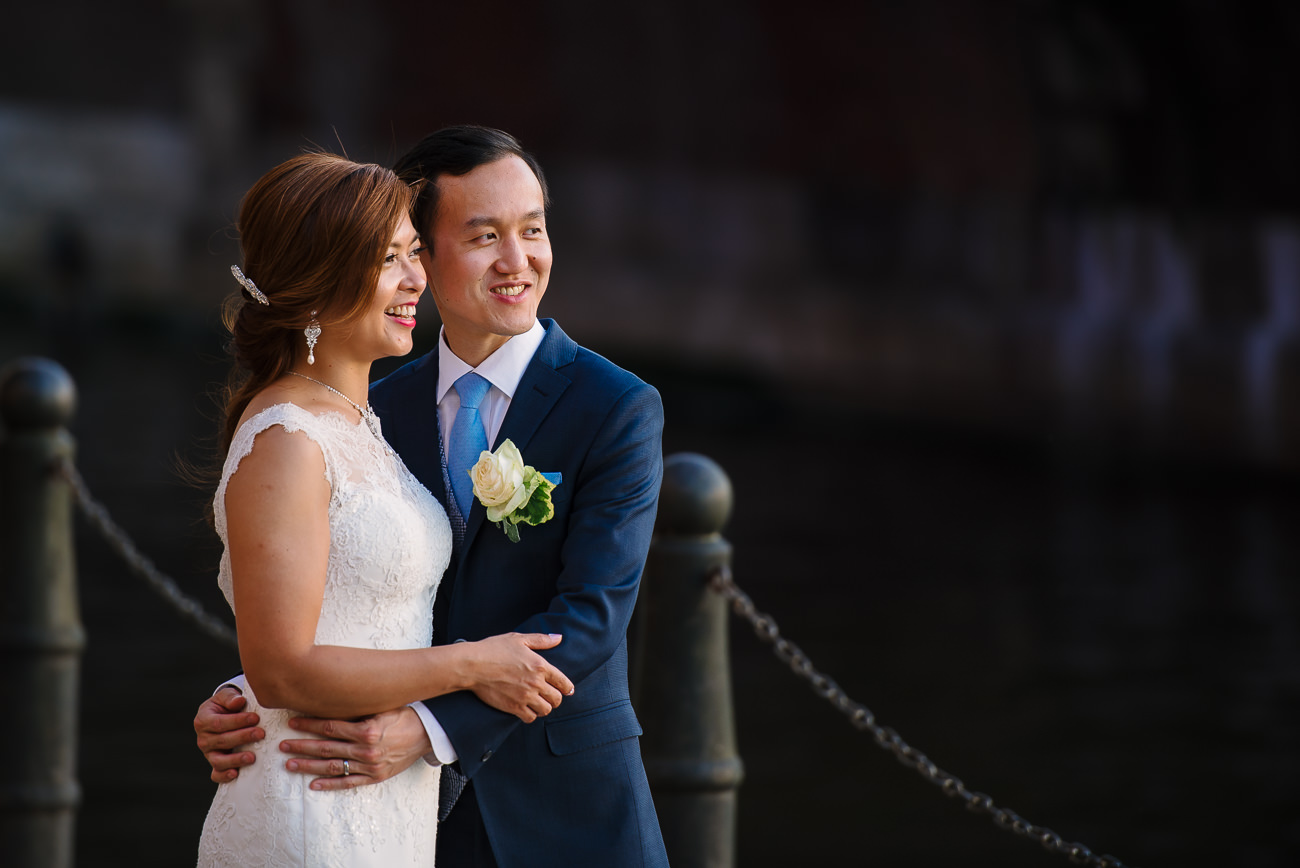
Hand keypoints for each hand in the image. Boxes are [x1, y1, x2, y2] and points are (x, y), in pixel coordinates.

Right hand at [195, 685, 263, 783]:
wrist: (224, 715)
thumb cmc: (226, 705)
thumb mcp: (226, 696)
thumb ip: (231, 697)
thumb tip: (239, 701)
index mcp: (203, 721)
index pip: (219, 723)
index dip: (238, 721)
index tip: (256, 717)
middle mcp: (203, 739)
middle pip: (222, 741)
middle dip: (243, 737)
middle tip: (261, 733)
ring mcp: (208, 754)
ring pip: (218, 760)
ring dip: (235, 759)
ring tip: (252, 757)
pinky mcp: (215, 764)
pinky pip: (216, 774)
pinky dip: (224, 776)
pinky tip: (236, 774)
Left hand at [279, 706, 430, 790]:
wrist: (427, 734)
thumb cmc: (404, 715)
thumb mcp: (382, 707)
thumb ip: (357, 710)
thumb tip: (330, 703)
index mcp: (367, 729)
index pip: (330, 727)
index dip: (309, 724)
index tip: (292, 723)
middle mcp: (366, 749)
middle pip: (326, 748)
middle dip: (302, 746)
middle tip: (282, 746)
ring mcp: (370, 765)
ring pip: (333, 767)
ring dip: (309, 767)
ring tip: (290, 765)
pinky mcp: (375, 777)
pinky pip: (349, 783)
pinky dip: (331, 785)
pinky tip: (314, 785)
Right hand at [467, 632, 574, 722]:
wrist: (473, 665)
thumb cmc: (494, 649)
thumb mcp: (519, 639)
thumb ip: (541, 640)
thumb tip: (559, 638)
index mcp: (541, 666)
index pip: (563, 682)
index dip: (567, 688)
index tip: (567, 691)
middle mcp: (536, 683)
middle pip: (557, 699)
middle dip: (556, 698)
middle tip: (550, 697)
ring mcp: (525, 696)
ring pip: (545, 710)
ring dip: (544, 707)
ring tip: (539, 703)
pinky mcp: (513, 707)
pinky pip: (530, 718)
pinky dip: (531, 715)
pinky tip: (527, 709)